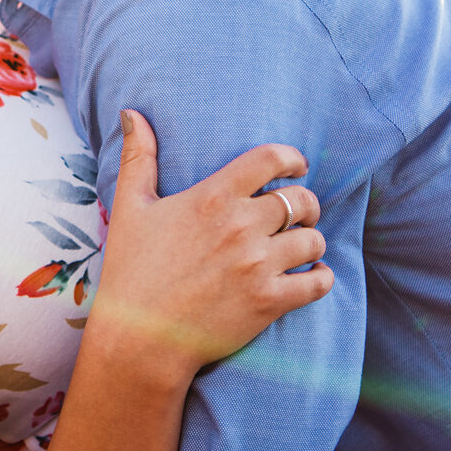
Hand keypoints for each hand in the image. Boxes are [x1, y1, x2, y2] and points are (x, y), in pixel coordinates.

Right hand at [88, 110, 331, 379]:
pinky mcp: (269, 302)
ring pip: (313, 240)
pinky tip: (310, 276)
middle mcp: (241, 227)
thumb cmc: (132, 270)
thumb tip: (131, 113)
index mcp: (212, 198)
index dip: (292, 159)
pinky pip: (317, 282)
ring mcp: (258, 266)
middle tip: (297, 214)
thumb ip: (138, 157)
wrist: (140, 337)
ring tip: (300, 247)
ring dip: (311, 241)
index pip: (271, 160)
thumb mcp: (129, 207)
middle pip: (300, 200)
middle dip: (305, 204)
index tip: (295, 167)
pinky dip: (320, 277)